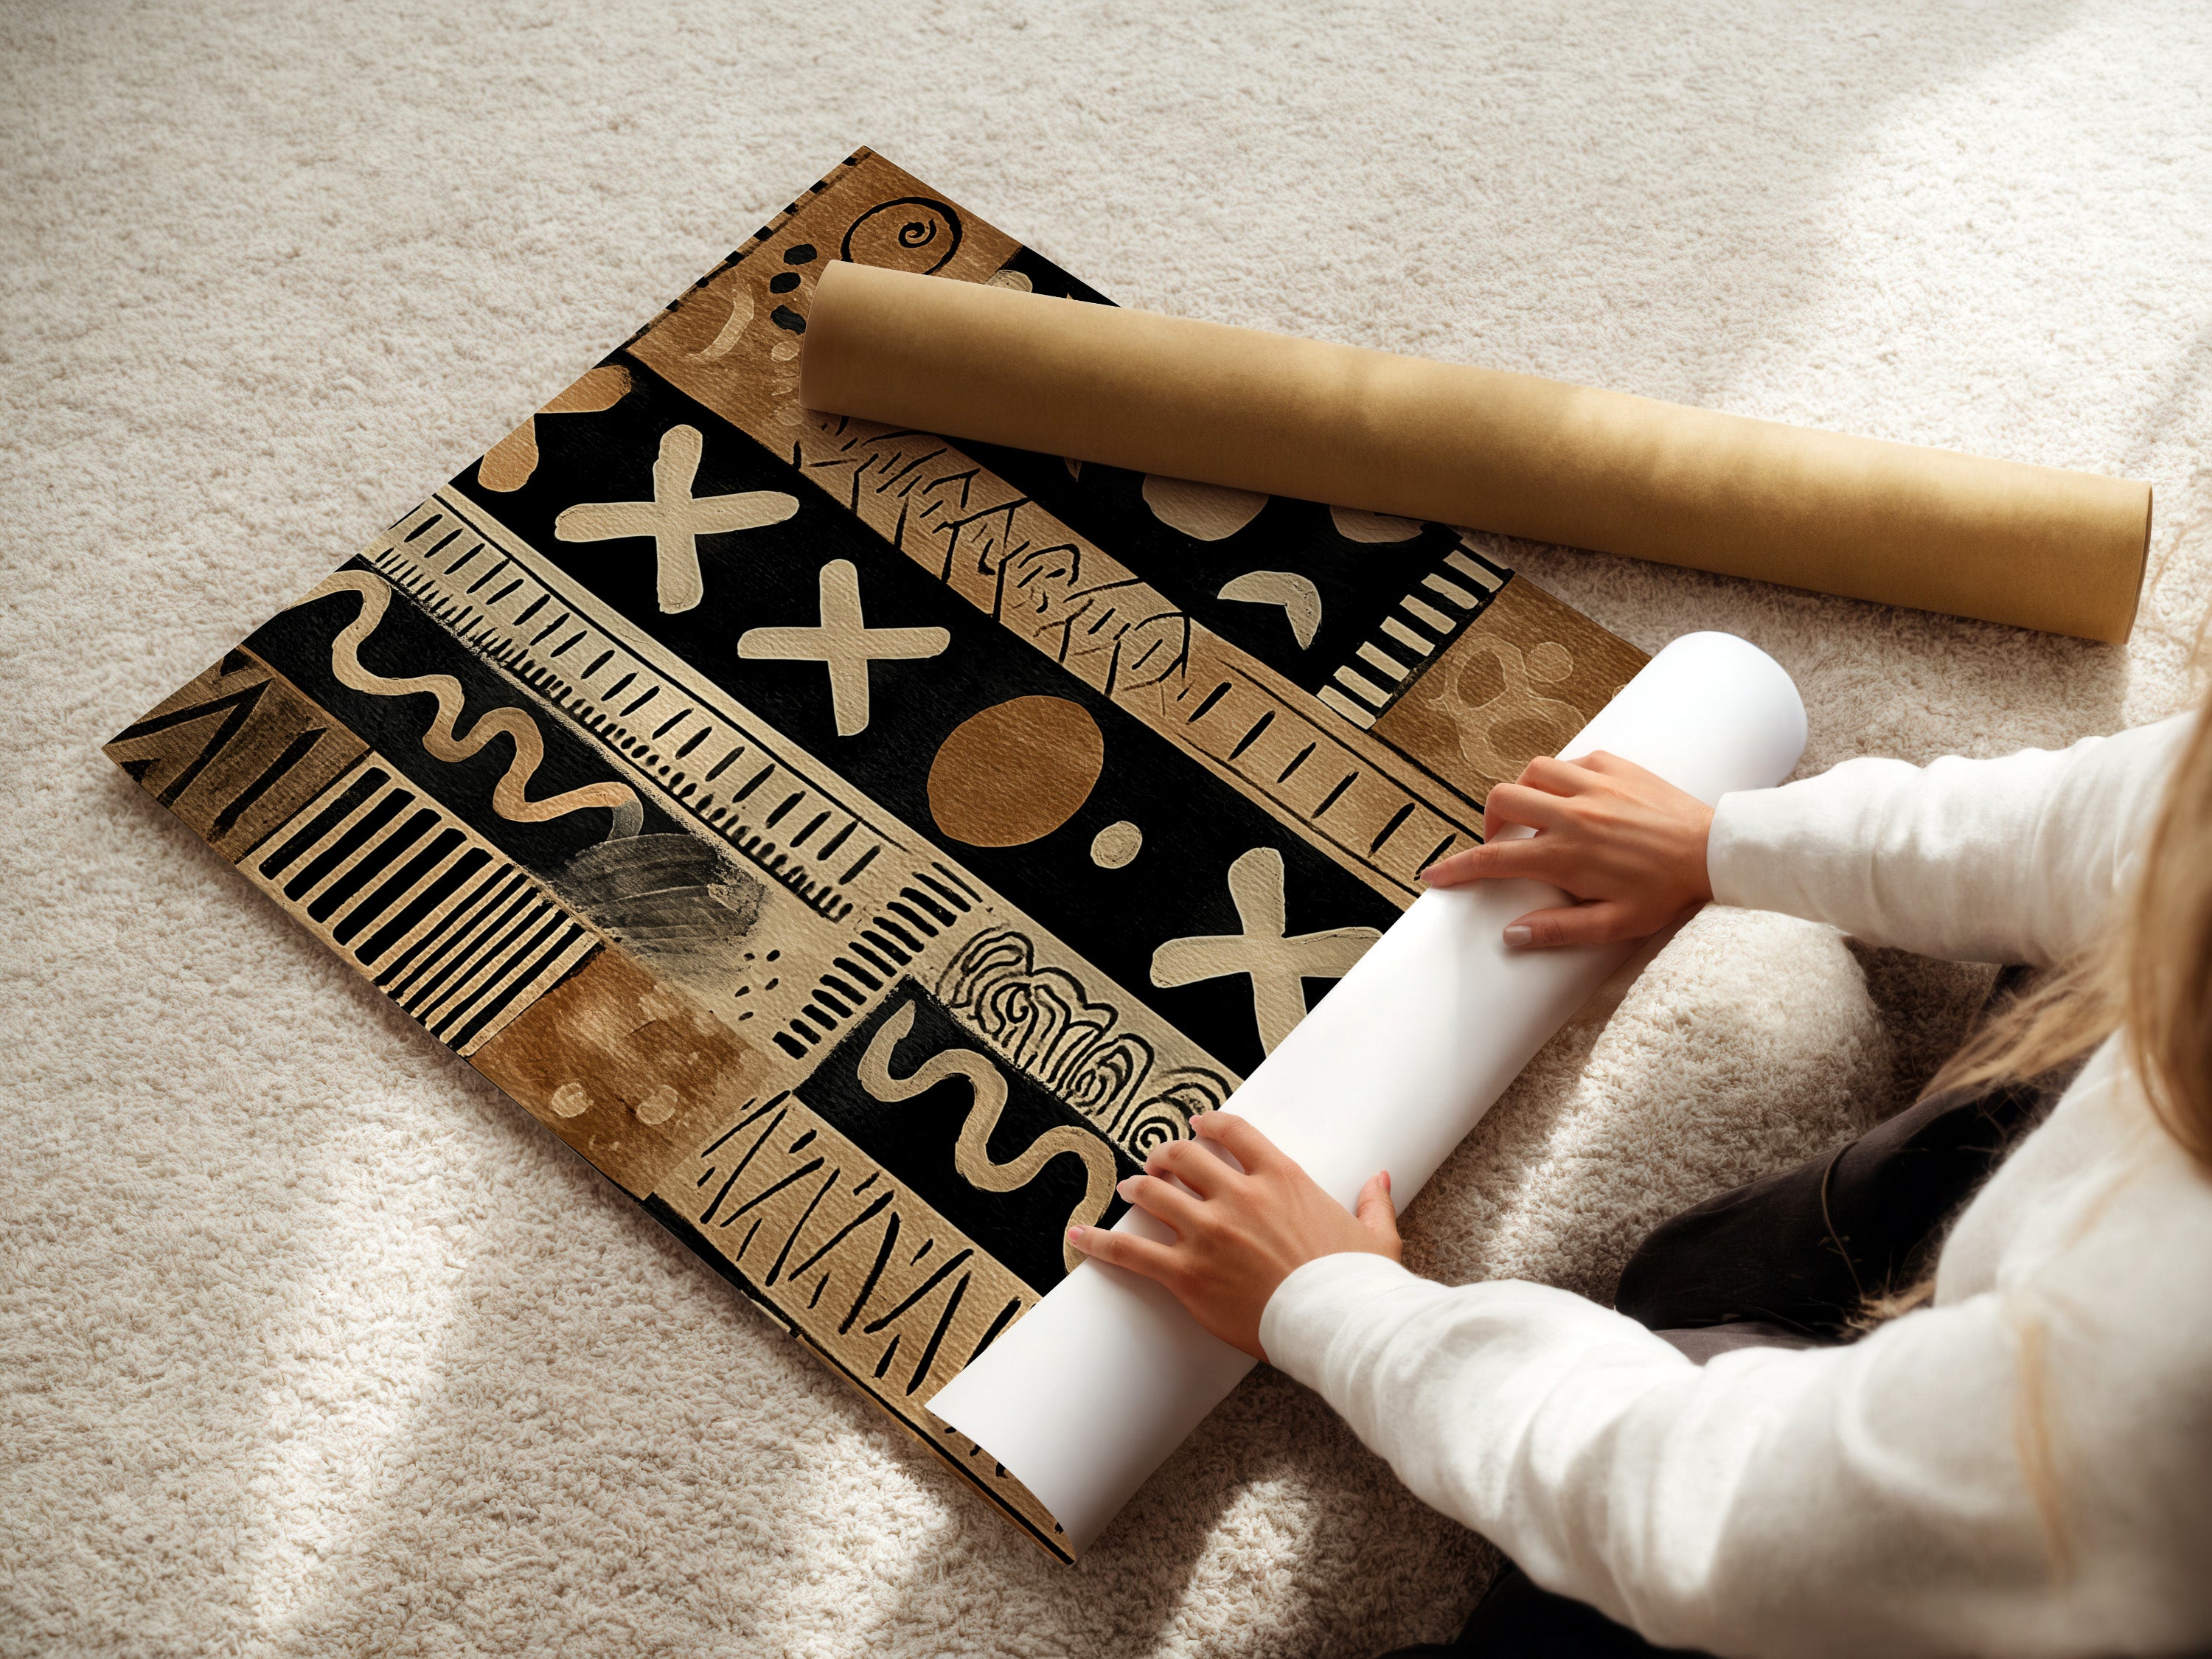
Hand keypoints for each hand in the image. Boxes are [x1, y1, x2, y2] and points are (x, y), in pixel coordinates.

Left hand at [1068, 1111, 1398, 1361]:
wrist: (1339, 1325)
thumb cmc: (1358, 1284)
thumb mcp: (1375, 1236)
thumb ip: (1372, 1202)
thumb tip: (1380, 1179)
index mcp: (1282, 1179)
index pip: (1234, 1133)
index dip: (1209, 1124)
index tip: (1197, 1124)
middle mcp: (1239, 1196)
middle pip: (1184, 1157)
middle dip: (1166, 1155)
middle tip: (1157, 1160)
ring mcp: (1209, 1233)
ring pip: (1154, 1193)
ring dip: (1138, 1187)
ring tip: (1129, 1187)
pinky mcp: (1187, 1273)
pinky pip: (1131, 1251)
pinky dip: (1099, 1241)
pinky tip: (1077, 1234)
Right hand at [1420, 751, 1713, 948]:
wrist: (1715, 852)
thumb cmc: (1668, 892)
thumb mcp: (1614, 925)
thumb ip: (1559, 930)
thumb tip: (1512, 935)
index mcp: (1567, 855)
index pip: (1494, 859)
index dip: (1457, 868)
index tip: (1434, 875)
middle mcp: (1573, 814)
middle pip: (1502, 800)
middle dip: (1489, 821)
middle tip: (1502, 842)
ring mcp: (1594, 785)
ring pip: (1532, 771)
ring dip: (1524, 792)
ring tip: (1536, 815)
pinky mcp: (1616, 765)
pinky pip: (1572, 760)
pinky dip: (1562, 776)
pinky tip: (1575, 796)